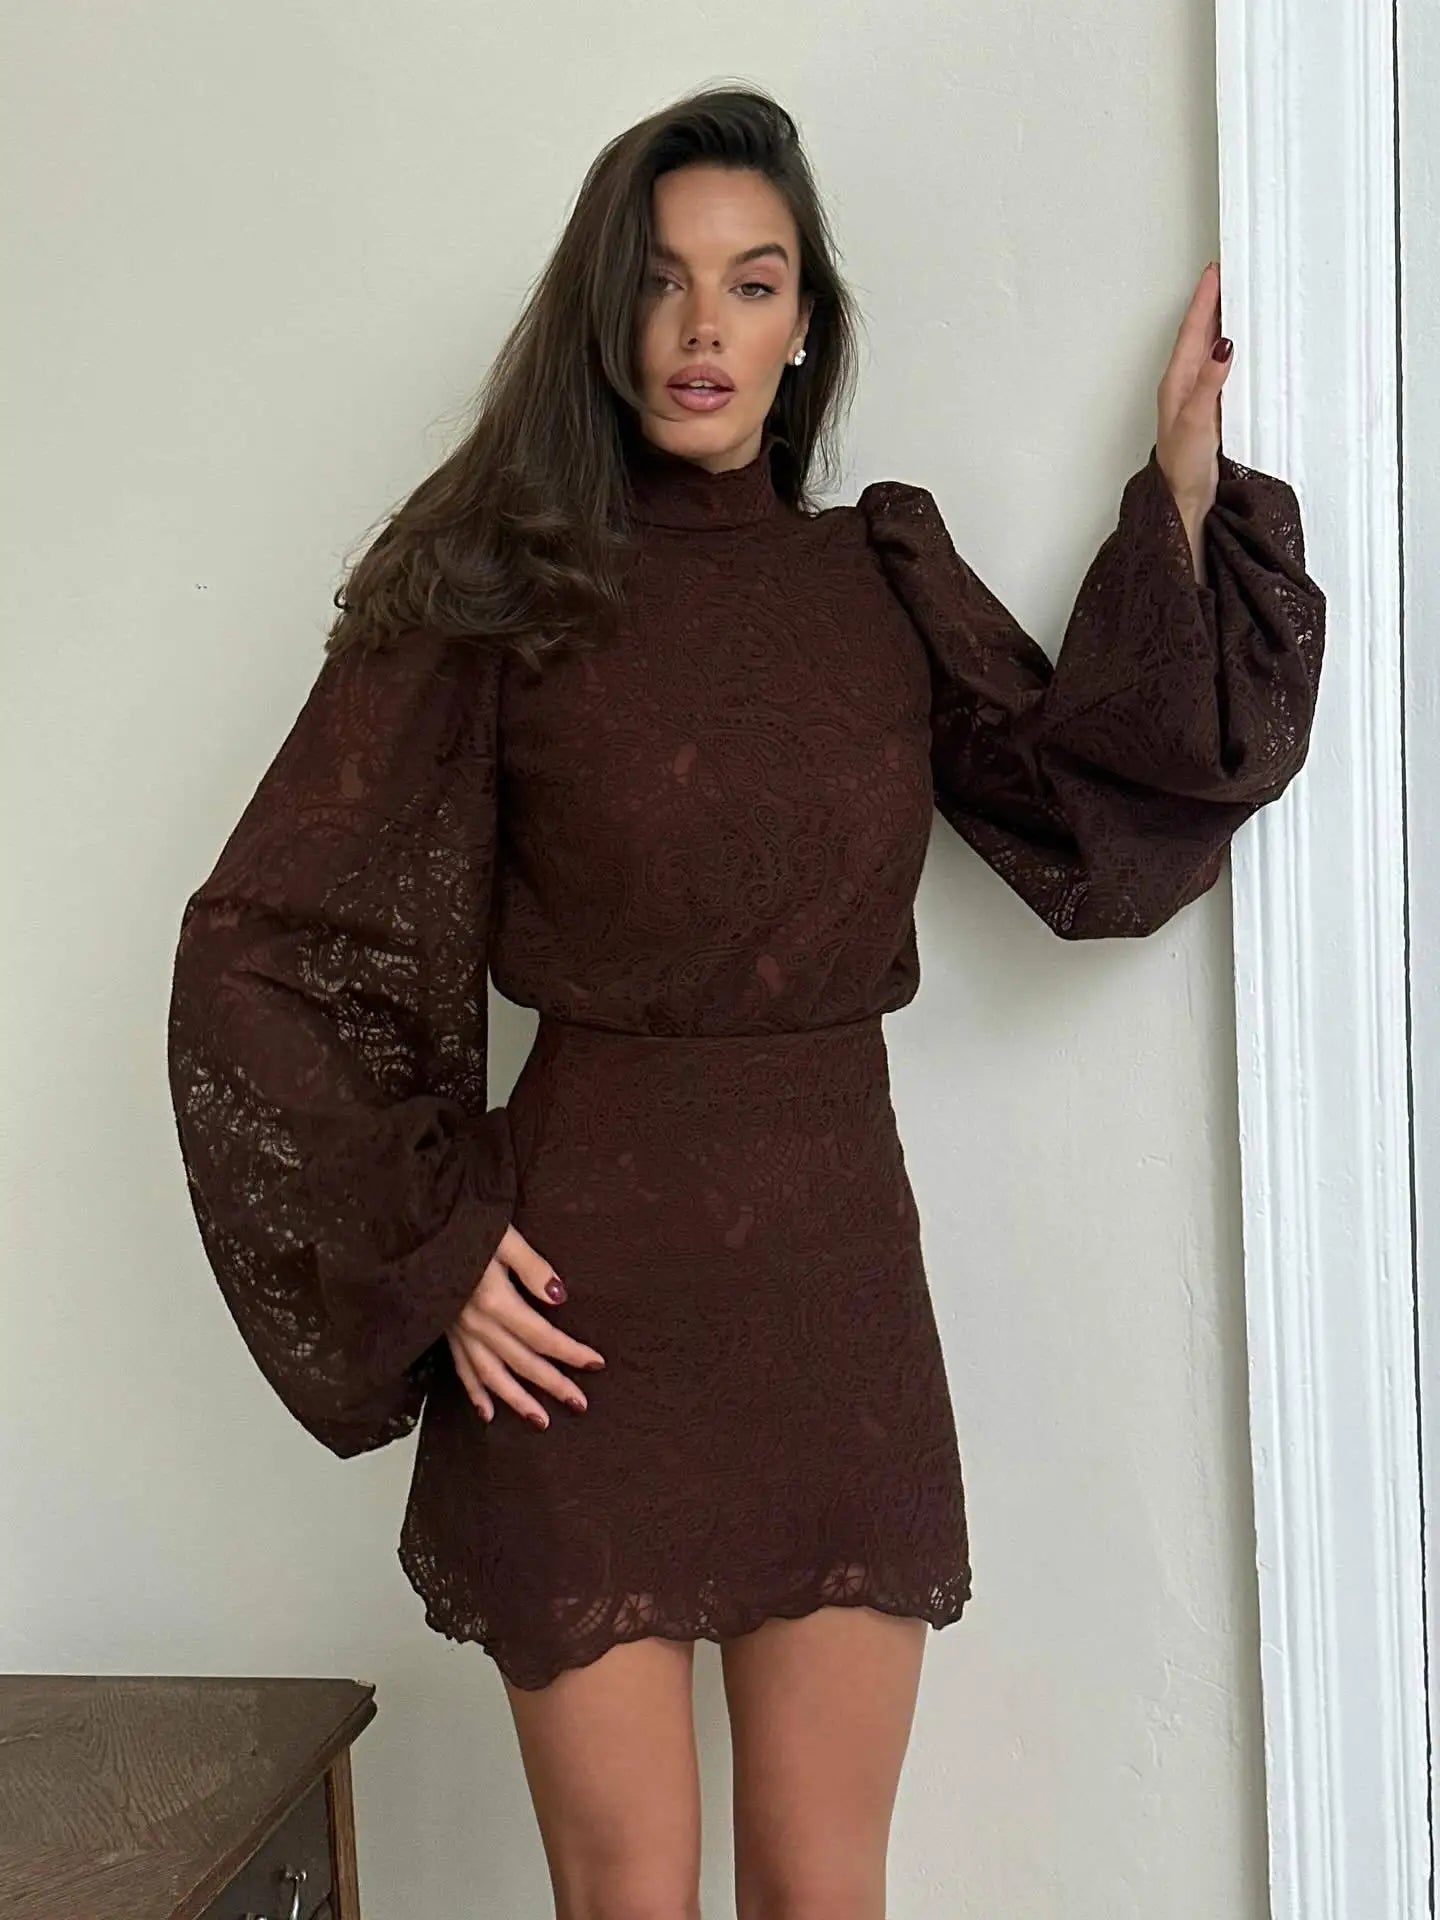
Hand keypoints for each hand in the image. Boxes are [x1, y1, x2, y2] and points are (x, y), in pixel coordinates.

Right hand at [446, 1222, 605, 1429]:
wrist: (417, 1228)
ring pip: (492, 1376)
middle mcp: (477, 1324)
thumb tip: (560, 1296)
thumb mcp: (504, 1238)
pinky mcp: (445, 1332)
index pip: (542, 1336)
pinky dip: (475, 1393)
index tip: (596, 1363)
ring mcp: (459, 1332)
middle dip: (552, 1385)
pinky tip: (487, 1413)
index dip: (570, 1352)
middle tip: (580, 1404)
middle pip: (522, 1362)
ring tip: (541, 1422)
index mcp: (495, 1301)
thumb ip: (533, 1267)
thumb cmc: (463, 1227)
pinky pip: (460, 1369)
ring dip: (517, 1401)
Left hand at [1155, 260, 1231, 558]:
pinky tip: (1235, 345)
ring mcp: (1194, 394)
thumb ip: (1210, 382)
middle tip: (1226, 272)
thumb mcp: (1197, 420)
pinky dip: (1225, 347)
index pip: (1193, 330)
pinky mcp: (1206, 407)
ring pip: (1206, 346)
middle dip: (1211, 301)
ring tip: (1231, 296)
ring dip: (1217, 320)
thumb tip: (1222, 345)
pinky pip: (1215, 364)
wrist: (1183, 499)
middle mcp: (1183, 384)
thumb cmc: (1182, 466)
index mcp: (1178, 381)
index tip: (1215, 272)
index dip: (1204, 300)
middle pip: (1198, 331)